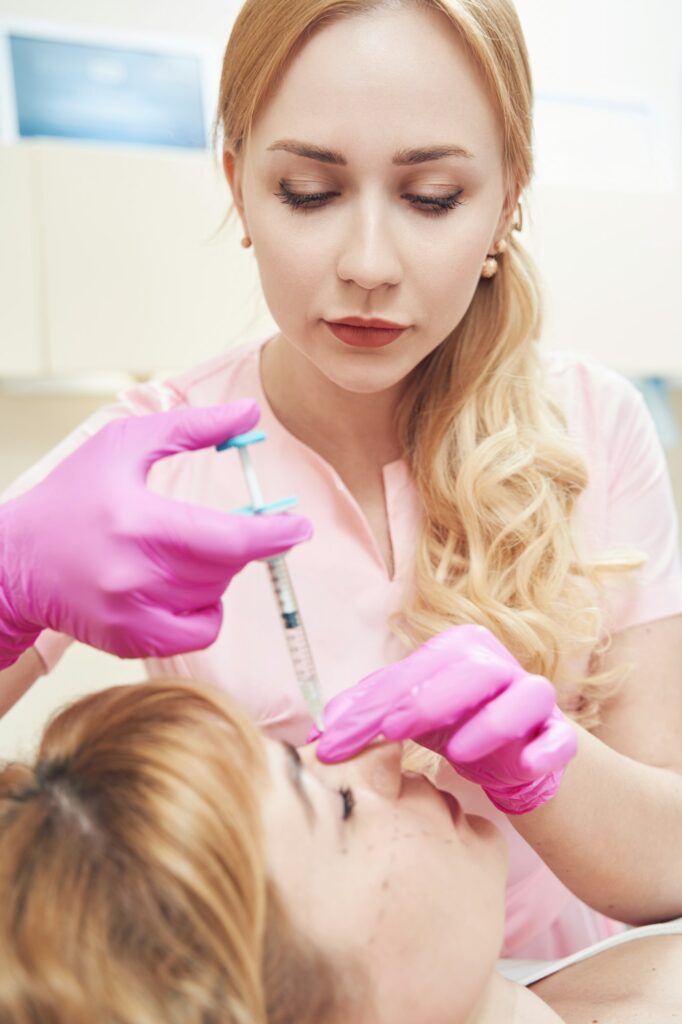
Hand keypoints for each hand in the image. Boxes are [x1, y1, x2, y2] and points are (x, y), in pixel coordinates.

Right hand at [0, 400, 312, 663]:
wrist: (16, 560)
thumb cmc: (71, 498)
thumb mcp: (123, 445)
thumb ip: (190, 428)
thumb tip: (249, 416)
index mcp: (136, 521)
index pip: (227, 539)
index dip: (273, 535)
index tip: (298, 527)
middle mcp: (134, 574)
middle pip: (226, 568)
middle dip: (238, 545)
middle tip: (227, 528)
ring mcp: (131, 614)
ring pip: (215, 598)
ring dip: (217, 574)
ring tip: (179, 552)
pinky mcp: (129, 641)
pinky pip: (197, 633)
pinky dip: (203, 610)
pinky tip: (179, 587)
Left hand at [312, 625, 576, 814]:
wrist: (514, 755)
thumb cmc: (453, 723)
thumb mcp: (406, 716)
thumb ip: (366, 715)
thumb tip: (318, 731)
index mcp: (456, 651)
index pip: (409, 675)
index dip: (369, 707)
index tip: (334, 741)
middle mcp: (496, 665)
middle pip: (467, 674)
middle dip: (427, 701)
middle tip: (391, 730)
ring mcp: (533, 697)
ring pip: (521, 696)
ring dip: (490, 722)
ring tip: (458, 752)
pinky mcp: (560, 732)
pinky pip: (560, 738)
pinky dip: (547, 749)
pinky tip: (529, 763)